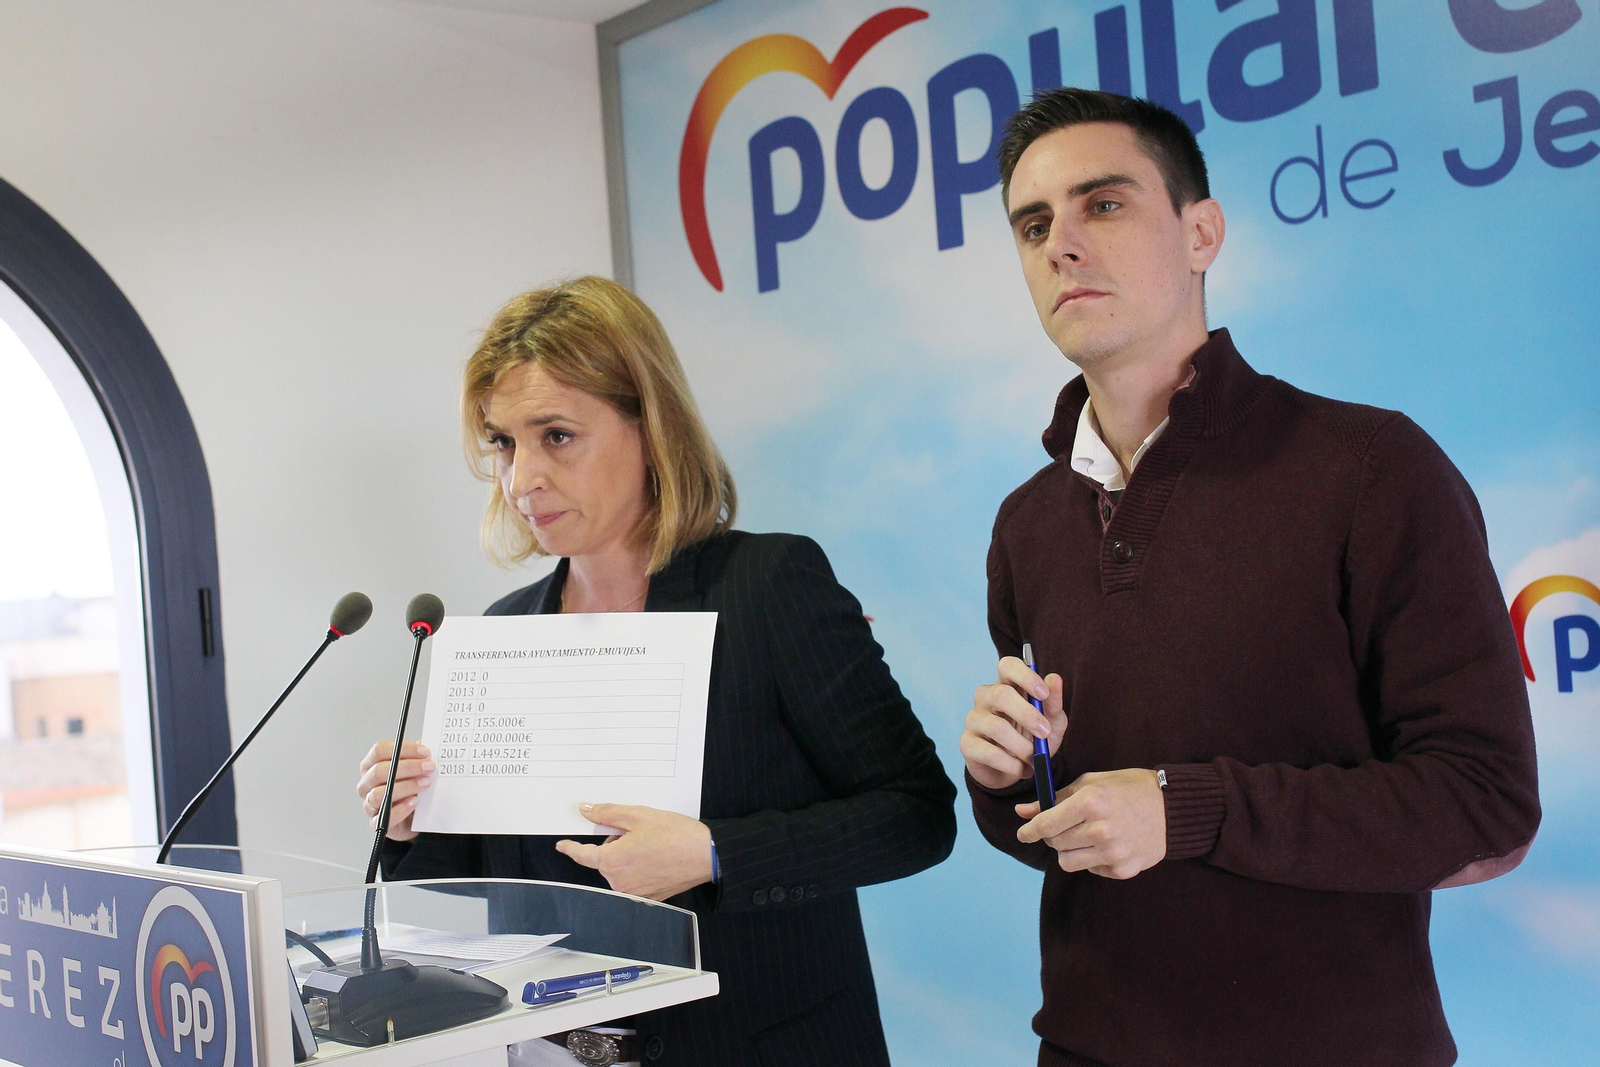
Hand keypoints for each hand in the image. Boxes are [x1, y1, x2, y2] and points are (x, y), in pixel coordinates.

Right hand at [356, 740, 433, 840]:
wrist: (412, 819)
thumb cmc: (411, 789)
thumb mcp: (415, 770)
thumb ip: (418, 757)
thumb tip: (428, 743)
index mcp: (371, 765)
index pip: (379, 750)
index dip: (403, 749)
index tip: (425, 752)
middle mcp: (366, 784)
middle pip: (378, 771)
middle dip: (408, 767)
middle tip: (429, 767)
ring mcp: (368, 804)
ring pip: (379, 793)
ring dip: (406, 787)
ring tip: (425, 784)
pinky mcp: (376, 823)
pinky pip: (384, 817)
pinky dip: (401, 809)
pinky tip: (415, 802)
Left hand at [555, 804, 712, 901]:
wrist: (706, 855)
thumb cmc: (676, 835)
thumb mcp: (638, 815)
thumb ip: (607, 814)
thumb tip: (587, 810)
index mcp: (613, 862)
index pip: (583, 855)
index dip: (571, 848)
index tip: (563, 845)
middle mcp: (620, 882)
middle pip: (605, 860)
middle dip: (615, 845)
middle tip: (638, 832)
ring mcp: (634, 892)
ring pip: (620, 870)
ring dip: (628, 856)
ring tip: (653, 845)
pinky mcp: (648, 897)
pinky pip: (634, 880)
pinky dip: (640, 868)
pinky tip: (658, 858)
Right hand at [960, 656, 1066, 790]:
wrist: (1016, 770)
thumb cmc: (1033, 738)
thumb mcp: (1052, 723)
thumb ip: (1054, 703)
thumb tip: (1054, 678)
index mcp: (1007, 685)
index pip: (1008, 666)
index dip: (1025, 675)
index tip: (1043, 694)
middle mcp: (986, 697)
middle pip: (1001, 695)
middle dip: (1027, 715)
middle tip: (1044, 733)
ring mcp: (974, 719)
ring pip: (996, 728)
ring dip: (1022, 747)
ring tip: (1034, 759)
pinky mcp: (966, 743)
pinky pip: (989, 753)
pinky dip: (1011, 764)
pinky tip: (1021, 769)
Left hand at [1016, 768, 1165, 878]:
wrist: (1173, 808)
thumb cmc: (1128, 788)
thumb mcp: (1091, 783)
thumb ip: (1055, 799)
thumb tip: (1022, 812)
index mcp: (1090, 802)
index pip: (1046, 825)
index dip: (1030, 830)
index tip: (1024, 833)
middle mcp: (1100, 830)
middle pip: (1055, 843)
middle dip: (1052, 835)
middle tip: (1064, 826)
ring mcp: (1113, 852)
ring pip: (1067, 862)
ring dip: (1069, 850)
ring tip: (1083, 836)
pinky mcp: (1123, 869)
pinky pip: (1091, 869)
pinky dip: (1092, 859)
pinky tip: (1107, 844)